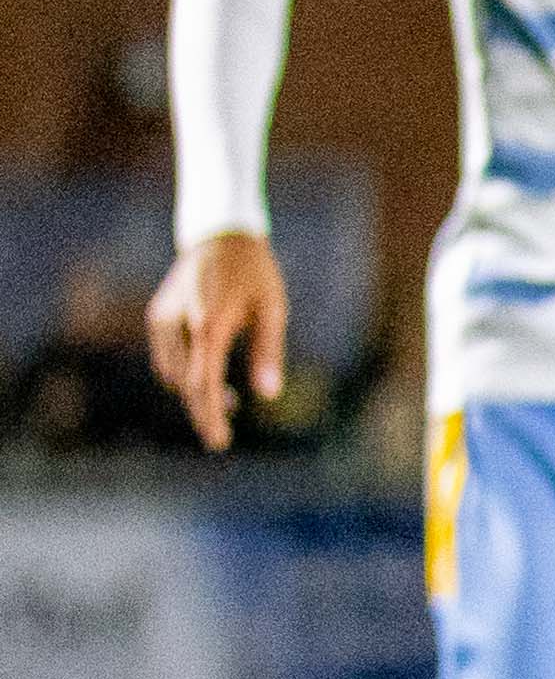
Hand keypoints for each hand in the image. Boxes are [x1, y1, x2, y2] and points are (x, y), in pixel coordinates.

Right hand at [144, 233, 287, 453]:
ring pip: (171, 373)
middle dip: (201, 411)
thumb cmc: (255, 274)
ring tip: (229, 403)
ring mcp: (162, 319)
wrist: (221, 238)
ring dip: (194, 392)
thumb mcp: (272, 309)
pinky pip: (167, 358)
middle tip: (220, 439)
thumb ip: (269, 352)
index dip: (209, 413)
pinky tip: (212, 381)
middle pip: (183, 382)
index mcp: (209, 322)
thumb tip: (269, 395)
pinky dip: (184, 375)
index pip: (202, 380)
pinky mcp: (158, 317)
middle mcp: (177, 322)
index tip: (218, 440)